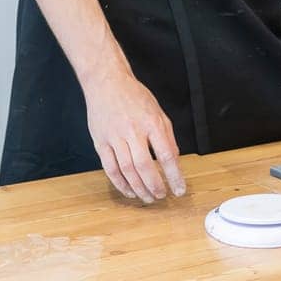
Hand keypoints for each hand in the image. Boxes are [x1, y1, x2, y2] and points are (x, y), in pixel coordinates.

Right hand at [83, 66, 186, 202]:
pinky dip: (120, 183)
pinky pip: (110, 168)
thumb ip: (167, 137)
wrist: (107, 83)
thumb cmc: (135, 97)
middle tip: (161, 197)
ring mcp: (115, 137)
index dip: (174, 176)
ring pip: (127, 170)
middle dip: (154, 186)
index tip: (180, 190)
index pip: (166, 155)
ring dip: (138, 188)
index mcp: (152, 122)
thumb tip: (174, 161)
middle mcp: (133, 130)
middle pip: (145, 166)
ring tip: (147, 198)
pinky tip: (129, 191)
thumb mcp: (158, 112)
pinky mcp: (100, 142)